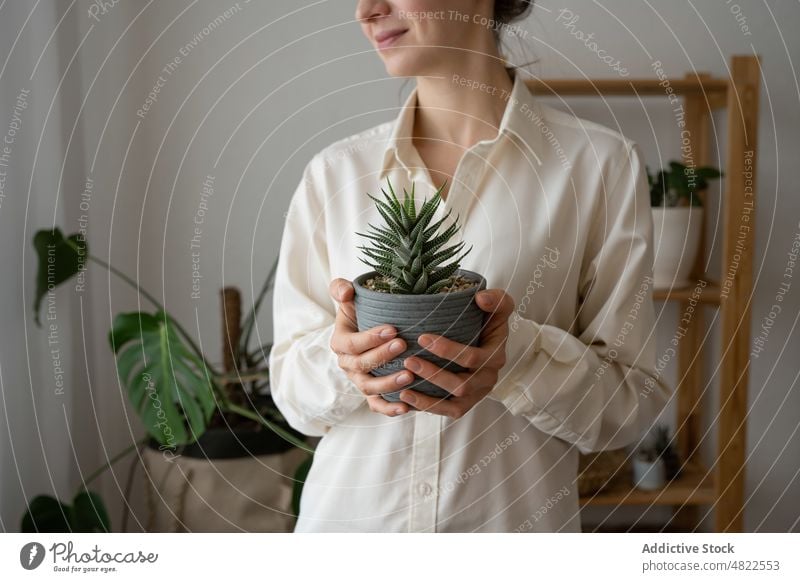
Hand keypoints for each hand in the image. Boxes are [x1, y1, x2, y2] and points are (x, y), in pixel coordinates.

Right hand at [328, 278, 414, 416]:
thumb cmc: (362, 312)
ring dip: (389, 383)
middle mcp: (347, 364)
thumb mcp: (350, 297)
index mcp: (340, 342)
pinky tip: (406, 408)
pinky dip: (389, 409)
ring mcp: (359, 381)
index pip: (352, 343)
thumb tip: (346, 292)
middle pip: (361, 365)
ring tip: (409, 376)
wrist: (370, 329)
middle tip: (404, 345)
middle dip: (382, 356)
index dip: (370, 338)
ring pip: (369, 388)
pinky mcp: (372, 394)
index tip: (392, 329)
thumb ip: (342, 289)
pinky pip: (377, 405)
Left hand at [397, 288, 513, 418]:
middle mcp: (488, 378)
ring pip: (454, 402)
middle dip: (434, 374)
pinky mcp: (466, 404)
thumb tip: (480, 298)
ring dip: (428, 397)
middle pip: (462, 385)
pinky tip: (406, 398)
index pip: (473, 358)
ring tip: (403, 387)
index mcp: (496, 355)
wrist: (487, 339)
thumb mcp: (499, 306)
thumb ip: (496, 299)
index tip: (422, 337)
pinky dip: (428, 407)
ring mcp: (477, 393)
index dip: (447, 350)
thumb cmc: (488, 320)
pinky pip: (448, 412)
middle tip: (408, 361)